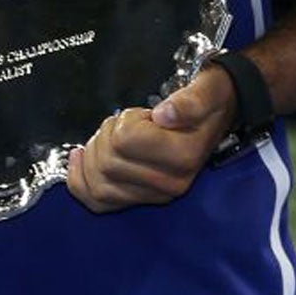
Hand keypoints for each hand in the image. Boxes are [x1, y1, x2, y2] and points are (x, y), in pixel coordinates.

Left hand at [65, 66, 238, 211]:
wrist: (217, 117)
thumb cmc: (207, 101)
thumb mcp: (204, 91)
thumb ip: (188, 102)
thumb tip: (165, 115)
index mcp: (184, 156)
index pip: (125, 142)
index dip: (125, 121)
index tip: (144, 114)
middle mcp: (170, 184)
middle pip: (107, 165)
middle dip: (105, 136)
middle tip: (123, 122)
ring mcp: (154, 196)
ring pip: (98, 186)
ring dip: (92, 155)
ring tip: (108, 137)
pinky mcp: (141, 199)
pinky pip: (98, 203)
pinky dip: (80, 182)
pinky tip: (78, 159)